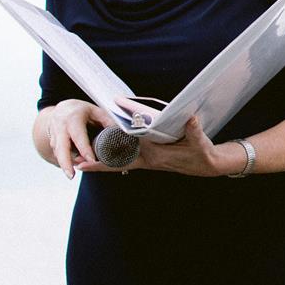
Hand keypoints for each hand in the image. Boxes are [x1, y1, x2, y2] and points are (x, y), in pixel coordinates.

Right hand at [40, 98, 112, 177]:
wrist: (63, 108)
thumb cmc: (83, 110)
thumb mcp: (97, 111)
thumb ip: (108, 121)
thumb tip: (121, 132)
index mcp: (73, 118)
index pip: (79, 136)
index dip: (85, 149)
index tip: (92, 160)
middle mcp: (61, 126)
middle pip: (61, 147)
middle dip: (65, 162)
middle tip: (71, 176)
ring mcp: (54, 134)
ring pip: (58, 152)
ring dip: (64, 163)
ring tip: (71, 174)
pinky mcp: (52, 141)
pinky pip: (57, 152)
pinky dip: (64, 160)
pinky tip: (70, 166)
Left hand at [76, 115, 238, 177]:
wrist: (209, 166)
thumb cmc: (203, 154)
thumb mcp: (201, 143)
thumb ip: (194, 131)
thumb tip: (190, 118)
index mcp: (156, 155)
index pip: (131, 147)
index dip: (114, 141)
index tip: (96, 141)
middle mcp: (148, 160)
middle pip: (118, 163)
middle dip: (97, 163)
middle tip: (75, 163)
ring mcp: (148, 162)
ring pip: (119, 165)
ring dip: (101, 164)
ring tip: (81, 164)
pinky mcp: (150, 162)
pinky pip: (126, 163)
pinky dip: (113, 162)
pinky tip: (102, 160)